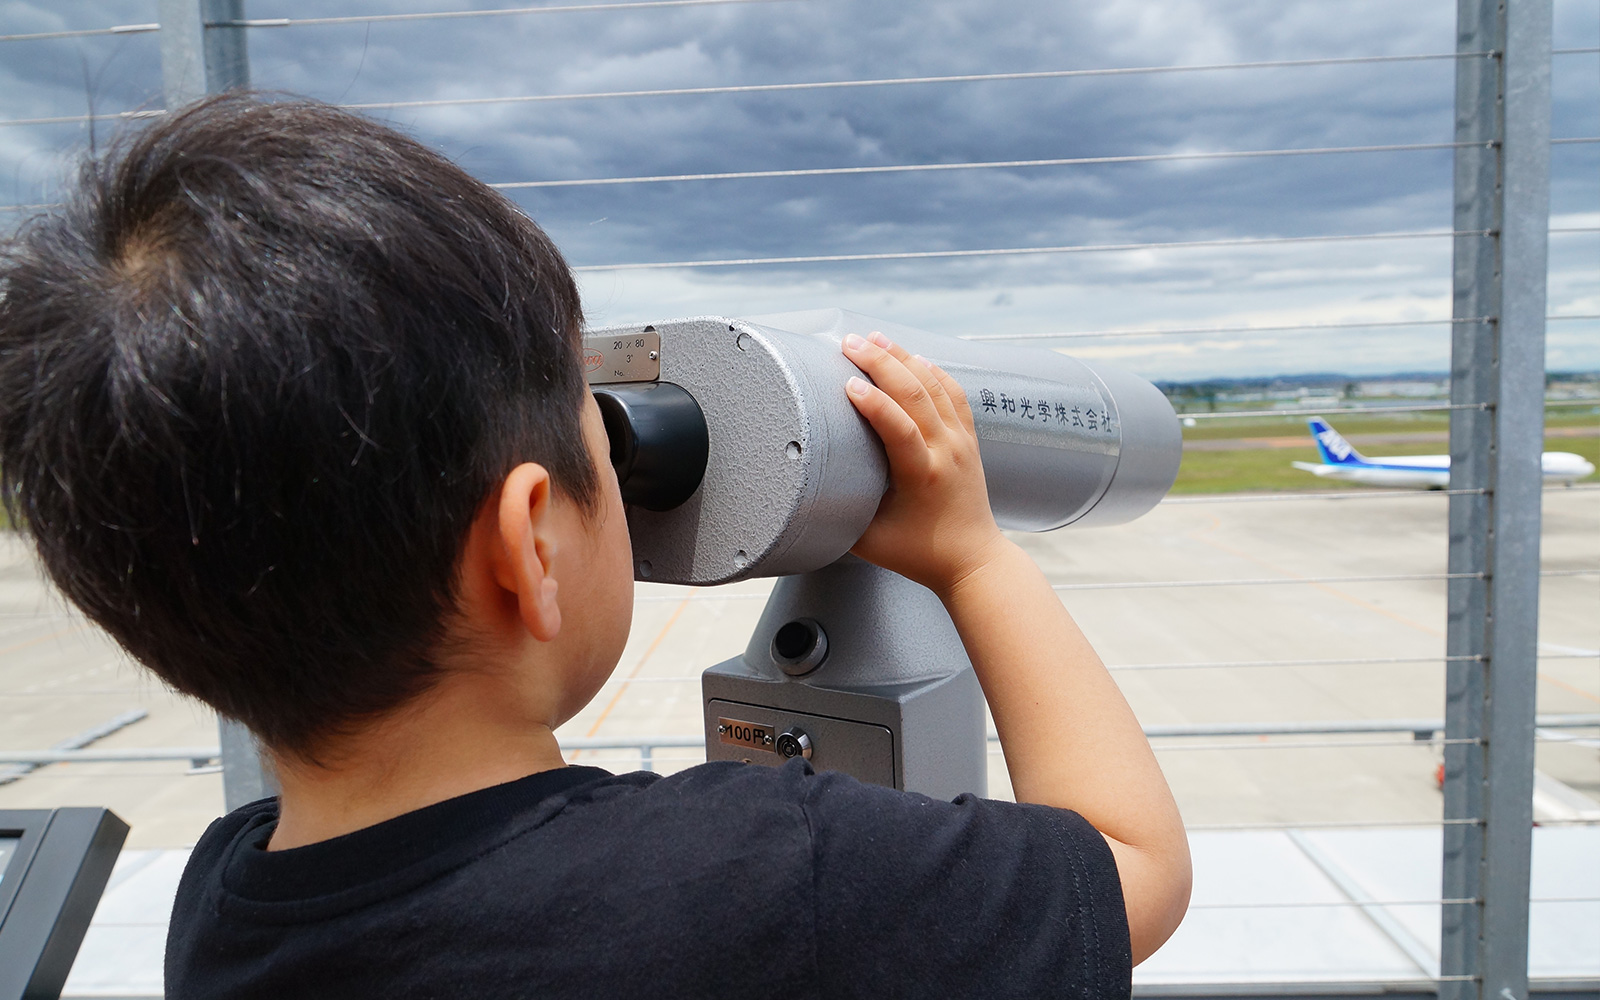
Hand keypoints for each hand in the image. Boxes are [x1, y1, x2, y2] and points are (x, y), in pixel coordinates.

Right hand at [841, 331, 1006, 595]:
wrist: (973, 560)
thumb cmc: (919, 555)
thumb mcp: (869, 539)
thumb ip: (840, 510)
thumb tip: (805, 485)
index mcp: (923, 476)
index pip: (900, 429)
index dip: (873, 403)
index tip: (846, 383)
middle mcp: (947, 452)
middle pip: (917, 393)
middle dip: (882, 362)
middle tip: (850, 342)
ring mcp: (962, 442)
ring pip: (935, 385)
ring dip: (904, 357)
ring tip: (874, 338)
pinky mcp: (969, 439)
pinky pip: (952, 392)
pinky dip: (931, 370)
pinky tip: (912, 357)